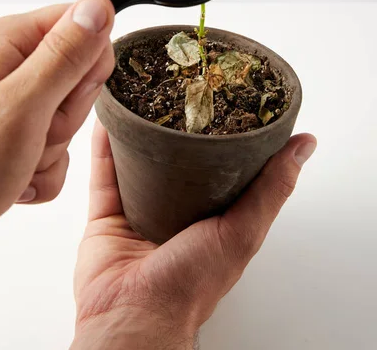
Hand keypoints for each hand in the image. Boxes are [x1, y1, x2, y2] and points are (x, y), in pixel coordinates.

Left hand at [0, 0, 113, 237]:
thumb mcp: (22, 106)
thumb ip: (65, 55)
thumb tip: (98, 7)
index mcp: (7, 43)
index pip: (81, 27)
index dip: (88, 64)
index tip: (64, 94)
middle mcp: (7, 67)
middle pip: (77, 77)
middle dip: (63, 117)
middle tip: (31, 134)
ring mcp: (9, 101)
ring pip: (66, 116)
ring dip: (50, 149)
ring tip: (14, 161)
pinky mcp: (11, 131)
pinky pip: (52, 145)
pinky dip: (40, 169)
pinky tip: (13, 178)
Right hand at [72, 122, 316, 349]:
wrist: (132, 316)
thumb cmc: (190, 286)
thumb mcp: (242, 231)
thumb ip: (271, 189)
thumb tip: (303, 148)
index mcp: (211, 216)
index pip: (221, 167)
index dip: (224, 136)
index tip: (226, 102)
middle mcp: (176, 211)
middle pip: (176, 162)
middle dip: (176, 130)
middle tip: (179, 93)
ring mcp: (140, 211)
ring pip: (137, 162)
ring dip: (137, 133)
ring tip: (141, 98)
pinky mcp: (107, 214)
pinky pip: (104, 174)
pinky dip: (104, 147)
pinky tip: (108, 121)